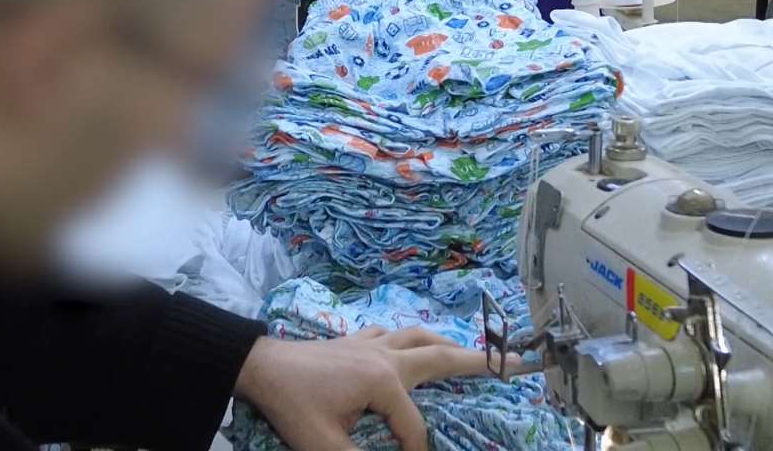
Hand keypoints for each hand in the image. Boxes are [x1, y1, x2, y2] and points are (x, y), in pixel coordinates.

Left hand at [235, 326, 518, 450]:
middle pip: (441, 356)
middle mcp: (385, 355)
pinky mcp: (353, 338)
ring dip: (447, 343)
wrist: (258, 367)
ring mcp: (370, 342)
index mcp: (383, 381)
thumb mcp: (324, 446)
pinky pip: (393, 333)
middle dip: (479, 362)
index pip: (413, 427)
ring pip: (419, 336)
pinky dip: (411, 337)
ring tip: (469, 351)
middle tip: (515, 361)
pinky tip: (409, 343)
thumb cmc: (292, 406)